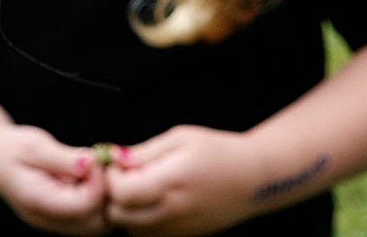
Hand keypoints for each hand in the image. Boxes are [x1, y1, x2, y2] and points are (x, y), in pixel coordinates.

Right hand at [0, 124, 109, 234]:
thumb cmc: (10, 147)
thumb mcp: (34, 145)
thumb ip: (63, 158)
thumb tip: (92, 164)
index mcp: (37, 201)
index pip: (83, 206)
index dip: (98, 183)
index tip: (95, 159)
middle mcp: (46, 220)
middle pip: (96, 223)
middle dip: (105, 194)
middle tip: (98, 166)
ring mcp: (53, 223)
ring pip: (97, 224)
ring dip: (102, 198)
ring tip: (91, 172)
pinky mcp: (60, 219)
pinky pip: (89, 219)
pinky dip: (96, 200)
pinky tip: (86, 178)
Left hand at [103, 125, 262, 235]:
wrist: (256, 179)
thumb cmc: (218, 151)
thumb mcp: (180, 139)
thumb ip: (145, 152)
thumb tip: (114, 157)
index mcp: (171, 184)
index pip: (121, 194)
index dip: (110, 178)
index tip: (118, 163)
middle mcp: (173, 212)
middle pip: (119, 217)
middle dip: (113, 196)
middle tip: (125, 175)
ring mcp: (179, 229)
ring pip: (132, 230)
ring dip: (126, 210)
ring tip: (140, 187)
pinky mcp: (185, 236)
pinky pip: (149, 235)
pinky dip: (142, 221)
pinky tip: (154, 199)